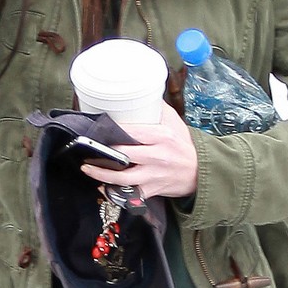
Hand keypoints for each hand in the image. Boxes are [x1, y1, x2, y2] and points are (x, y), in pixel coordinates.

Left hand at [81, 102, 198, 199]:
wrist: (200, 172)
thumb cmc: (183, 146)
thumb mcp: (174, 123)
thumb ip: (157, 108)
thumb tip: (140, 93)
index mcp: (161, 137)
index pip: (131, 132)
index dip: (111, 132)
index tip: (96, 130)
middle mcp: (157, 156)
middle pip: (124, 155)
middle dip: (102, 152)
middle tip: (87, 148)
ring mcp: (154, 175)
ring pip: (123, 177)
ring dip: (102, 174)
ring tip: (87, 167)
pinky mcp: (152, 190)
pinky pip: (129, 194)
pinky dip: (114, 192)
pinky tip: (102, 187)